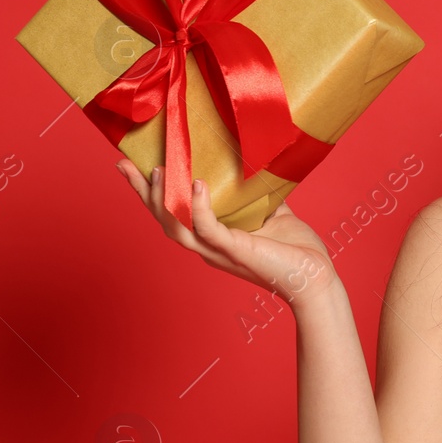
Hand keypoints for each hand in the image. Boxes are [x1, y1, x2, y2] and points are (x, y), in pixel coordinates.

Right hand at [116, 161, 340, 309]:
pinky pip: (207, 228)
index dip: (153, 194)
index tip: (135, 167)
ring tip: (157, 170)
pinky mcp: (234, 250)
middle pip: (163, 220)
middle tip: (124, 165)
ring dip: (162, 199)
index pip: (175, 214)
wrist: (317, 278)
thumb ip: (257, 196)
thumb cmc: (297, 251)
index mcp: (215, 238)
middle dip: (142, 193)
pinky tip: (197, 184)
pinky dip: (199, 206)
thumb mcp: (272, 214)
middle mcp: (209, 247)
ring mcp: (219, 251)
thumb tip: (256, 169)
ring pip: (176, 227)